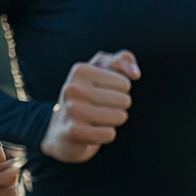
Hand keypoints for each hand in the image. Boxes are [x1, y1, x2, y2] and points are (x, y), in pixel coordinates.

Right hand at [40, 49, 139, 163]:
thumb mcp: (101, 72)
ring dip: (112, 121)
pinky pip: (110, 134)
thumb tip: (134, 73)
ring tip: (94, 119)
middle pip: (125, 100)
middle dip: (116, 107)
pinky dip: (105, 135)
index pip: (124, 83)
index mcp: (80, 70)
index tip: (99, 93)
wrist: (61, 129)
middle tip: (97, 108)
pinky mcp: (75, 132)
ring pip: (120, 116)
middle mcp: (73, 88)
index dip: (118, 91)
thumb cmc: (87, 96)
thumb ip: (121, 61)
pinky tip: (91, 131)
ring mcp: (72, 110)